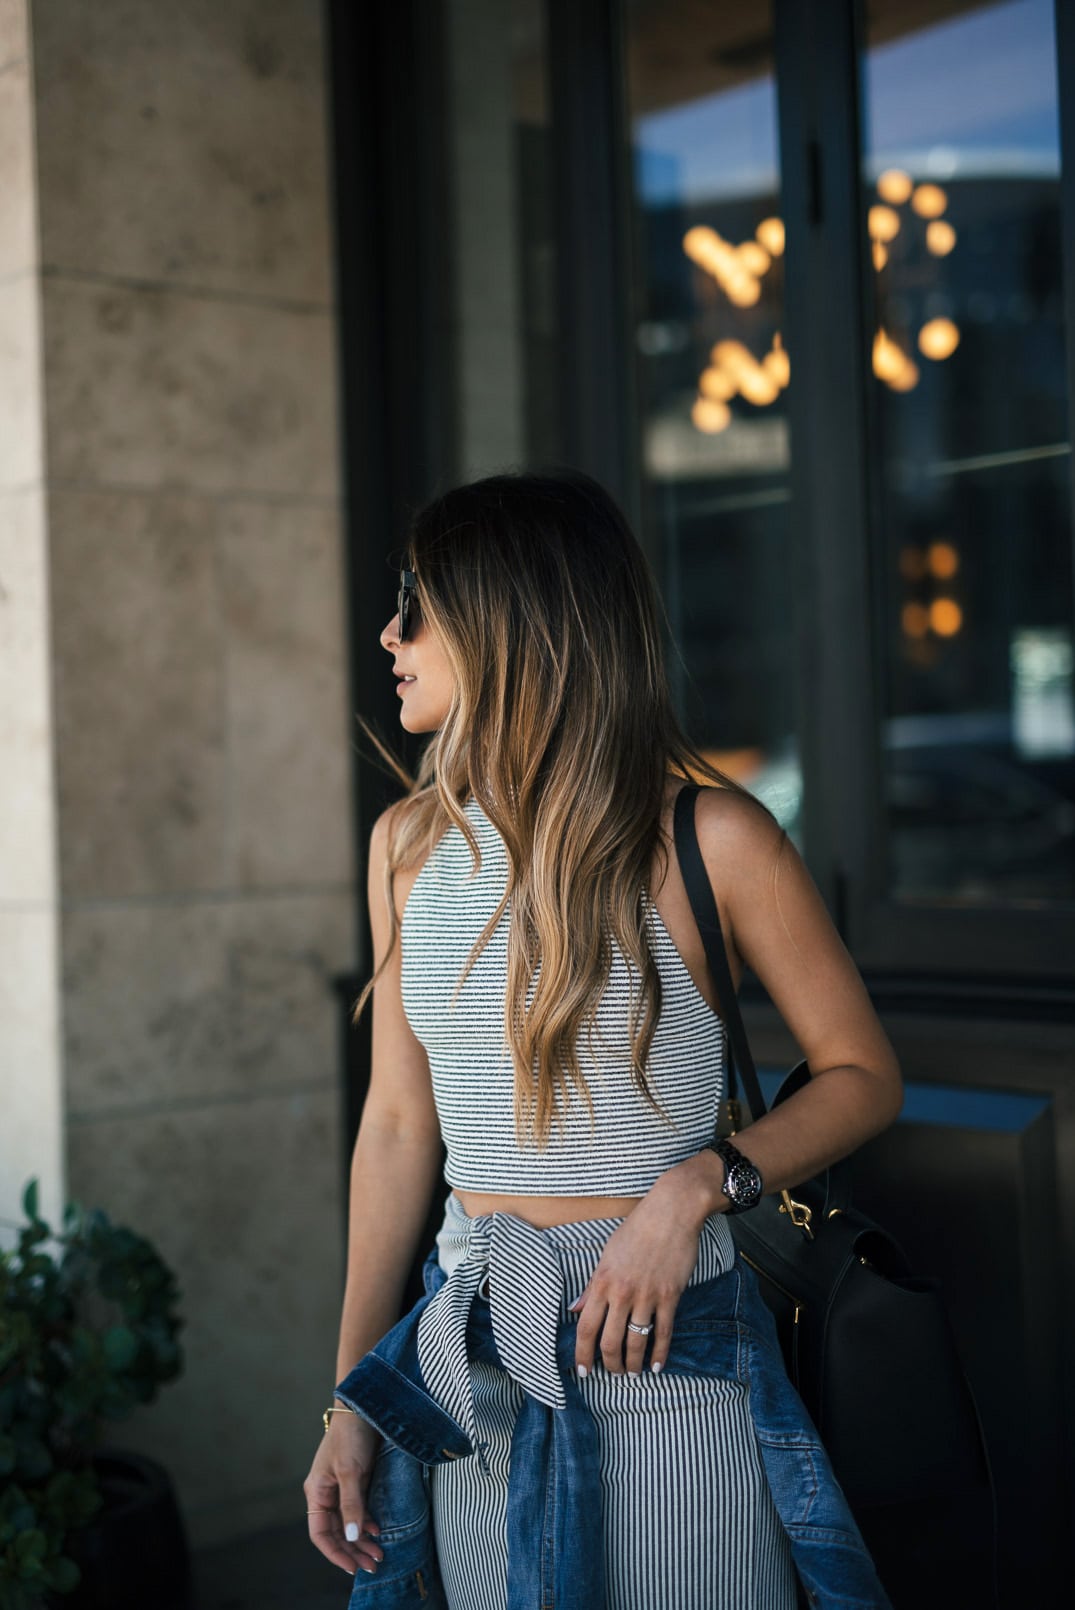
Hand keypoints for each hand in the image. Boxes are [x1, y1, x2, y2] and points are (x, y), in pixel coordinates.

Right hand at [303, 1412, 383, 1575]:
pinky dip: (367, 1523)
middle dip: (353, 1550)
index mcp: (317, 1491)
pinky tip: (378, 1531)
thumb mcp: (351, 1471)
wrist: (364, 1405)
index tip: (352, 1567)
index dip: (335, 1552)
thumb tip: (353, 1536)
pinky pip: (359, 1510)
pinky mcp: (356, 1480)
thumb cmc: (351, 1435)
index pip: (320, 1533)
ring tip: (379, 1555)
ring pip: (349, 1523)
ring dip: (362, 1540)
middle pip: (336, 1532)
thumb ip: (351, 1504)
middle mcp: (326, 1493)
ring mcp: (341, 1487)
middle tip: (373, 1565)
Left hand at [570, 1172, 706, 1376]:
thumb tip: (574, 1309)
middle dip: (609, 1365)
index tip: (583, 1371)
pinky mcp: (670, 1295)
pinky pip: (664, 1332)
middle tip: (612, 1373)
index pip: (585, 1327)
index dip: (582, 1354)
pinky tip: (657, 1366)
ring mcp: (647, 1295)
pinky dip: (660, 1353)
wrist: (671, 1211)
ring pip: (636, 1342)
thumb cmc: (637, 1229)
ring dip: (633, 1364)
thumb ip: (592, 1286)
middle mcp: (622, 1292)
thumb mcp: (607, 1254)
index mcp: (602, 1281)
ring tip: (632, 1373)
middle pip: (610, 1341)